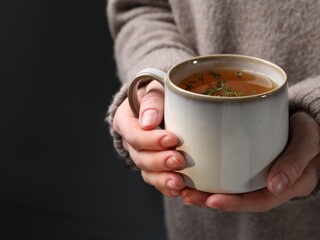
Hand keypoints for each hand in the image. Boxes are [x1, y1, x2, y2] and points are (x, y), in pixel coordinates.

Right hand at [112, 80, 186, 196]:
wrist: (164, 103)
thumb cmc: (159, 92)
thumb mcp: (154, 88)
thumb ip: (152, 101)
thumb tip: (148, 122)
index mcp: (125, 120)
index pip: (133, 133)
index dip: (150, 140)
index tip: (172, 139)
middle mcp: (130, 142)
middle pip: (140, 157)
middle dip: (160, 161)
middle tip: (180, 160)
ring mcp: (142, 156)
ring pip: (147, 172)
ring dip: (163, 179)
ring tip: (179, 182)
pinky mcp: (154, 166)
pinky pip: (157, 180)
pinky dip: (167, 186)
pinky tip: (180, 189)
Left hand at [181, 111, 319, 211]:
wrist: (312, 121)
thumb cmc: (312, 130)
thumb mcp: (308, 140)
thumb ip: (295, 160)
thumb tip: (275, 185)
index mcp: (289, 185)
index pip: (261, 200)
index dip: (236, 203)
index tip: (212, 200)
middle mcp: (271, 184)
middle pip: (241, 198)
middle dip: (212, 200)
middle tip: (187, 195)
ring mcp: (261, 174)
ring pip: (233, 187)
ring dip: (207, 189)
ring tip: (182, 186)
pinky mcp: (251, 162)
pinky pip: (231, 172)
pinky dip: (212, 173)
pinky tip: (193, 170)